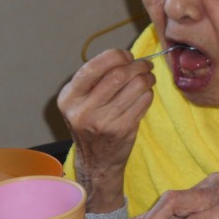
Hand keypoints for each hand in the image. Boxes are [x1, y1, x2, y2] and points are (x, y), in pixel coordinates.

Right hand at [57, 49, 154, 211]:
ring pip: (136, 86)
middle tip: (145, 66)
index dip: (116, 56)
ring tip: (148, 78)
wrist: (96, 161)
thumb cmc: (90, 126)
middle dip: (137, 65)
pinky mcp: (123, 129)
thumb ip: (95, 80)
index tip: (127, 56)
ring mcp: (104, 121)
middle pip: (119, 74)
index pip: (94, 66)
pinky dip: (148, 93)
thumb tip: (124, 57)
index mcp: (69, 97)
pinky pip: (144, 101)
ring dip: (147, 78)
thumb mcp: (80, 103)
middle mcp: (83, 110)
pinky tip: (145, 94)